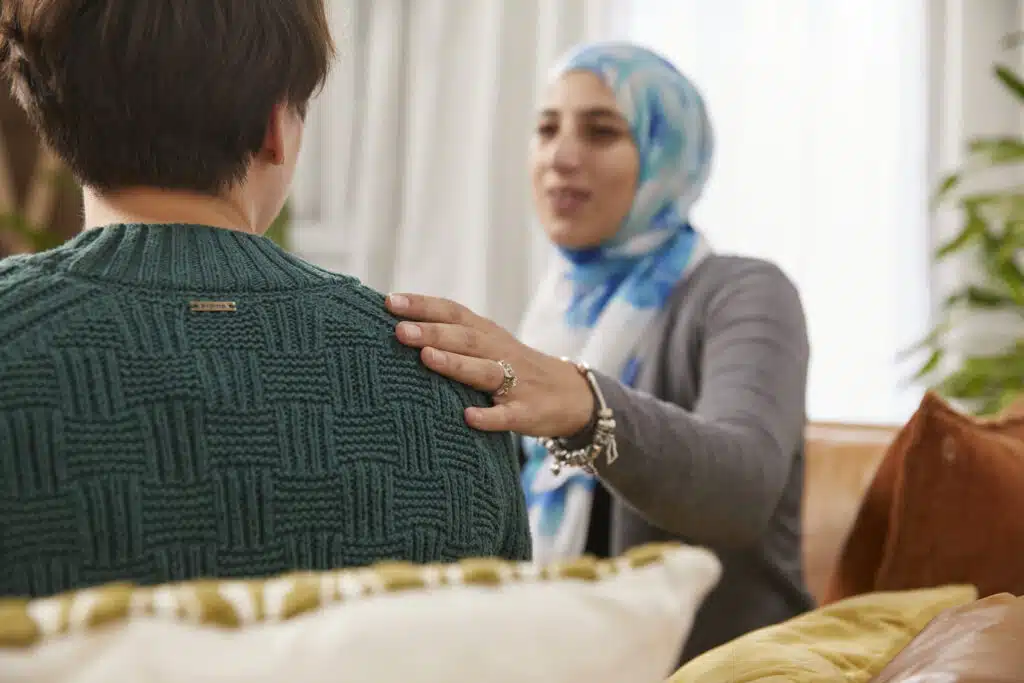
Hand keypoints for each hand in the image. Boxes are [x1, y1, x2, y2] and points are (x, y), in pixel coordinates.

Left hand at [386, 293, 593, 436]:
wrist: (571, 394)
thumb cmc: (514, 367)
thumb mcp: (488, 344)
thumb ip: (452, 334)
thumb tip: (398, 323)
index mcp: (486, 334)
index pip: (453, 312)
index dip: (423, 306)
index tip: (389, 302)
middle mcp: (499, 353)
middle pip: (465, 338)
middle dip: (432, 332)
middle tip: (399, 330)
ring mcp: (515, 383)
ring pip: (484, 371)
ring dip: (455, 364)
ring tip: (426, 357)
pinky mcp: (526, 412)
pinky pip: (506, 416)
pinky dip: (488, 417)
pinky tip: (468, 418)